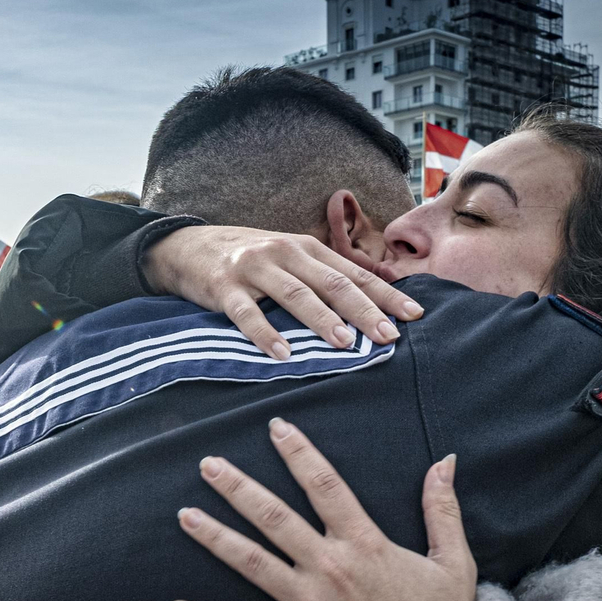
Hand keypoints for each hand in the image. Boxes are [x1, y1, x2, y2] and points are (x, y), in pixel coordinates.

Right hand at [142, 226, 422, 360]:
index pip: (354, 274)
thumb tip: (371, 303)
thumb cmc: (248, 259)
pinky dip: (265, 334)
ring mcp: (254, 269)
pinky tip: (282, 354)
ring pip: (295, 295)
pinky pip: (247, 313)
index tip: (414, 316)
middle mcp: (285, 252)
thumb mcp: (288, 258)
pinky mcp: (224, 287)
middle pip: (332, 283)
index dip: (385, 294)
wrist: (186, 246)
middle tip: (388, 336)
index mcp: (307, 248)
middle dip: (364, 310)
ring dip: (322, 320)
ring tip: (346, 343)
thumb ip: (322, 276)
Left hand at [164, 418, 477, 600]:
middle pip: (274, 517)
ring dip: (214, 537)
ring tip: (184, 515)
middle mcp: (330, 569)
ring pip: (250, 563)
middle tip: (209, 464)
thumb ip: (442, 509)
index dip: (299, 453)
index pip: (325, 485)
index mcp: (366, 545)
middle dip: (238, 488)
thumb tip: (445, 460)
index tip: (276, 427)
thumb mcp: (453, 563)